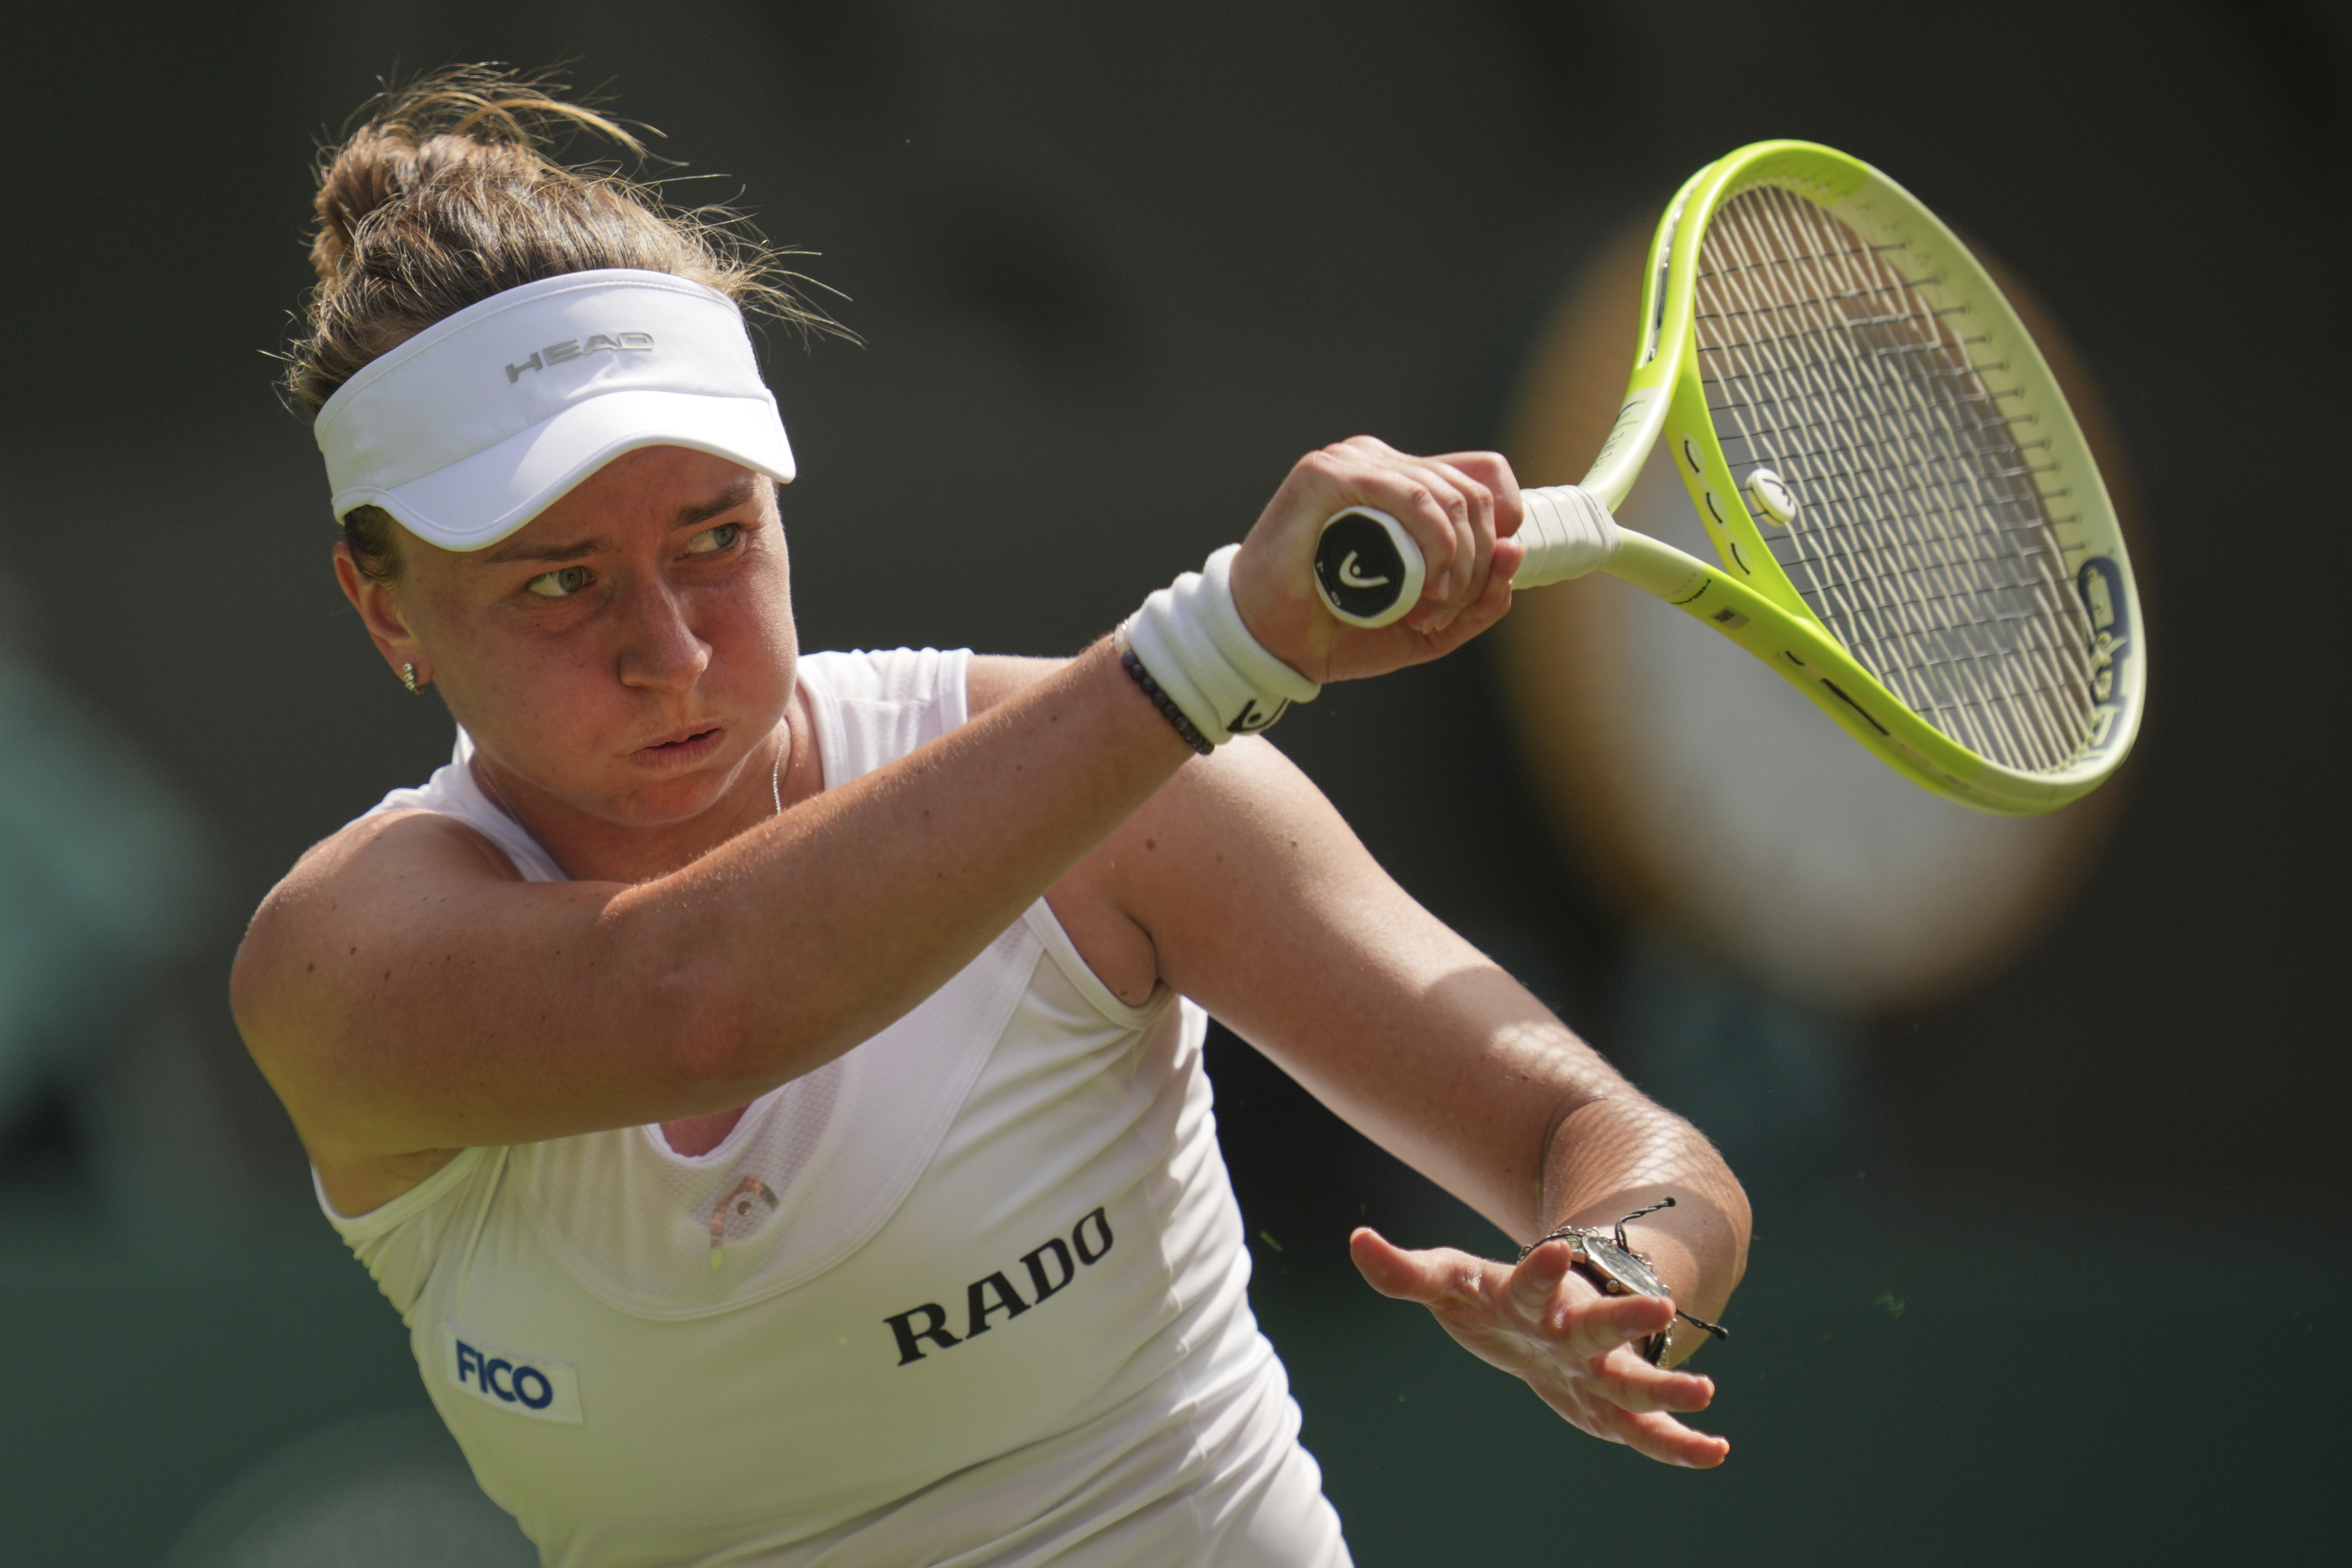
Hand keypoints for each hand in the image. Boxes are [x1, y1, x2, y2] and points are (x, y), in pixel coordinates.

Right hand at [1227, 437, 1524, 682]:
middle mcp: (1382, 463)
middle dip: (1477, 563)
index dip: (1505, 519)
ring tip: (1428, 609)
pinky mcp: (1325, 475)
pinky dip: (1431, 543)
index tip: (1491, 573)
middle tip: (1445, 611)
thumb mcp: (1431, 626)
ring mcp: (1352, 463)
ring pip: (1444, 496)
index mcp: (1405, 483)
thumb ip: (1479, 599)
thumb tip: (1514, 553)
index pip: (1483, 475)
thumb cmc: (1339, 629)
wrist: (1272, 645)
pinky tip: (1423, 584)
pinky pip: (1407, 494)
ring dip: (1455, 563)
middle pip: (1471, 494)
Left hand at [1349, 1227, 1729, 1468]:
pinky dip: (1679, 1441)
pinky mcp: (1611, 1402)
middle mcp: (1572, 1328)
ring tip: (1708, 1396)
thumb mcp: (1448, 1280)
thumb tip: (1357, 1239)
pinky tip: (1716, 1452)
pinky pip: (1647, 1427)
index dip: (1538, 1268)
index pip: (1527, 1282)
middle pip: (1599, 1324)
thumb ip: (1404, 1271)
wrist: (1550, 1305)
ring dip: (1666, 1389)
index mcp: (1527, 1297)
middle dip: (1627, 1317)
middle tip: (1662, 1305)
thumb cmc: (1492, 1294)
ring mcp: (1598, 1366)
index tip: (1553, 1250)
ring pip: (1634, 1380)